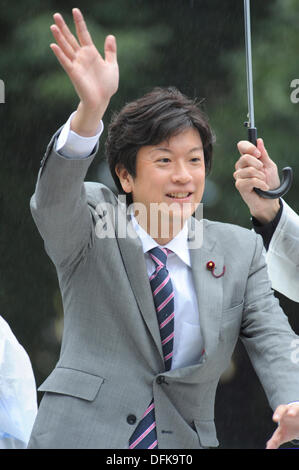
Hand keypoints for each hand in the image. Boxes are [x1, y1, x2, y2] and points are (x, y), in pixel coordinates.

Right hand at [50, 8, 118, 134]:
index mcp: (91, 53)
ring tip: (53, 26)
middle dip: (64, 27)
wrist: (102, 100)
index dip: (79, 23)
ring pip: (66, 48)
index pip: (83, 34)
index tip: (75, 10)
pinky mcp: (74, 73)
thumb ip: (110, 51)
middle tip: (56, 15)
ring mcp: (77, 64)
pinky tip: (53, 45)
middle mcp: (82, 57)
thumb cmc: (107, 86)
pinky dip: (59, 54)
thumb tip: (110, 36)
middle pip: (71, 39)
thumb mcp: (112, 66)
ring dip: (59, 37)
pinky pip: (65, 62)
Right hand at [234, 138, 279, 223]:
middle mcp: (241, 167)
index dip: (249, 147)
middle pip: (244, 158)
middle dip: (257, 163)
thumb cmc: (269, 183)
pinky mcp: (240, 186)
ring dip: (261, 176)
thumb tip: (259, 141)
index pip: (242, 146)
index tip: (258, 153)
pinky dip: (261, 184)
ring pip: (249, 170)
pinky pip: (251, 180)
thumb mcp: (269, 166)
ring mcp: (239, 176)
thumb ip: (263, 155)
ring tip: (264, 182)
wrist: (270, 199)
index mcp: (247, 159)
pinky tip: (264, 187)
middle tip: (263, 170)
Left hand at [266, 403, 298, 448]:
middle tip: (289, 414)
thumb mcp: (281, 434)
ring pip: (296, 408)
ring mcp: (297, 411)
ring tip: (292, 414)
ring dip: (294, 410)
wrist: (298, 422)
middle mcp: (289, 410)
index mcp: (282, 415)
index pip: (279, 412)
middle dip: (287, 410)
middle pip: (286, 408)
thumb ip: (274, 440)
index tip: (275, 419)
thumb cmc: (288, 427)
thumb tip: (268, 448)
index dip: (277, 414)